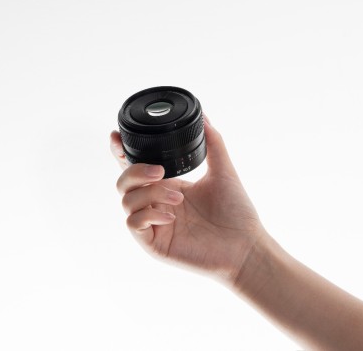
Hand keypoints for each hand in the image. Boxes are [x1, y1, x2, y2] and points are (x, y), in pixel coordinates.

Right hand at [110, 113, 265, 282]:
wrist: (246, 245)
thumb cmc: (236, 212)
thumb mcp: (223, 171)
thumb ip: (213, 143)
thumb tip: (204, 116)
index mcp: (167, 186)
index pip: (135, 167)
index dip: (120, 152)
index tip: (115, 136)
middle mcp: (156, 204)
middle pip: (123, 182)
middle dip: (134, 171)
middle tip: (160, 171)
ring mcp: (153, 224)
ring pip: (127, 201)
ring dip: (149, 193)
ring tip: (178, 198)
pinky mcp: (154, 244)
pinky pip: (133, 223)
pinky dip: (148, 214)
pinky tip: (171, 215)